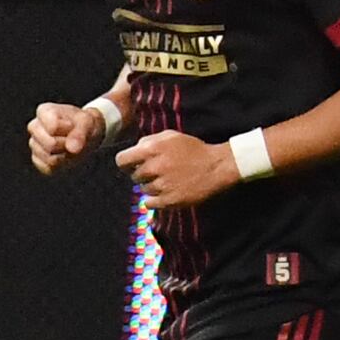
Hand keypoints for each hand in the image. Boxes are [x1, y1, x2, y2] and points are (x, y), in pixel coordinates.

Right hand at [28, 100, 104, 174]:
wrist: (88, 134)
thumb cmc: (85, 124)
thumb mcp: (88, 123)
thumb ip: (80, 133)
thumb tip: (72, 149)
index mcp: (44, 111)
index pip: (53, 127)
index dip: (69, 129)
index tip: (73, 125)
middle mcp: (34, 126)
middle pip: (50, 144)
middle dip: (67, 144)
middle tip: (74, 139)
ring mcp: (34, 144)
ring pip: (50, 159)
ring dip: (66, 155)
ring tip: (70, 146)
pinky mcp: (37, 159)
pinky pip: (48, 168)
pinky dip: (62, 165)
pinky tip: (65, 155)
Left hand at [114, 130, 240, 208]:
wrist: (217, 166)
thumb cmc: (194, 150)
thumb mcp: (171, 136)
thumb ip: (149, 140)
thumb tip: (134, 150)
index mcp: (152, 149)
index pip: (122, 160)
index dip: (126, 163)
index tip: (133, 165)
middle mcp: (154, 167)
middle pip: (134, 176)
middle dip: (144, 174)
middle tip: (159, 172)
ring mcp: (161, 185)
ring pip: (143, 190)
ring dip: (152, 186)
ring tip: (168, 180)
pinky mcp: (169, 200)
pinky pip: (149, 203)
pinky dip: (155, 199)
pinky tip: (166, 192)